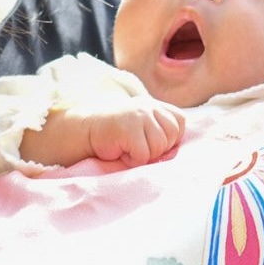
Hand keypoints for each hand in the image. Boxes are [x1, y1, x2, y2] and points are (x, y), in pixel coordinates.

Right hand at [27, 100, 183, 167]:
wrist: (83, 133)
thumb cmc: (115, 137)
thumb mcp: (142, 129)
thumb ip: (161, 133)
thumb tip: (177, 153)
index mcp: (154, 104)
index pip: (180, 122)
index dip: (170, 138)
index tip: (150, 142)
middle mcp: (148, 106)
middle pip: (172, 136)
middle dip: (157, 149)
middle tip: (137, 147)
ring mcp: (138, 115)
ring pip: (159, 146)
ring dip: (144, 155)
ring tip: (128, 148)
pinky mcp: (128, 128)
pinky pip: (143, 154)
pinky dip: (132, 160)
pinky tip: (120, 152)